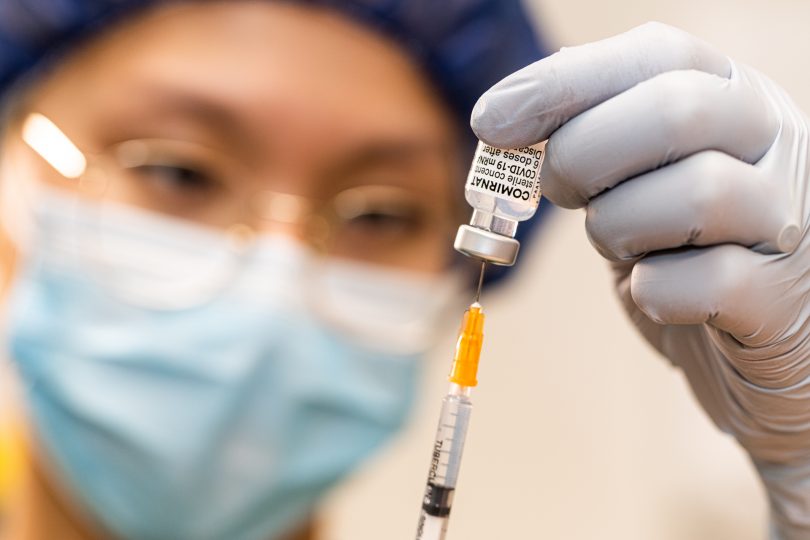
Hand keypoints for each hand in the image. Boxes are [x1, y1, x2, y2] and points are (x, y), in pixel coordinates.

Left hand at [471, 22, 809, 538]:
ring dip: (620, 228)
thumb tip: (499, 122)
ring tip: (622, 248)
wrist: (758, 349)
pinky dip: (656, 292)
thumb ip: (592, 142)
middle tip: (561, 194)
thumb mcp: (639, 183)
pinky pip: (709, 282)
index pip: (655, 55)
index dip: (563, 83)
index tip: (489, 121)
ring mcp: (792, 220)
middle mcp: (776, 143)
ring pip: (696, 193)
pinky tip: (653, 293)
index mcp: (733, 98)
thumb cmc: (685, 253)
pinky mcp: (784, 299)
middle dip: (583, 157)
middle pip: (674, 112)